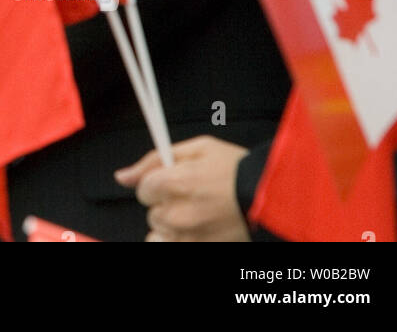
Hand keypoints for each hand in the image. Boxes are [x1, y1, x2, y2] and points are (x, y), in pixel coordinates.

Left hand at [114, 136, 251, 241]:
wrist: (275, 196)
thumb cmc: (237, 169)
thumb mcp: (198, 148)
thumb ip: (153, 161)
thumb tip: (121, 176)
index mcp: (175, 183)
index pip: (143, 189)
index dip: (157, 182)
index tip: (175, 181)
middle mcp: (178, 213)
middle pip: (152, 213)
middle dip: (167, 203)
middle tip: (193, 196)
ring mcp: (190, 236)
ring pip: (162, 232)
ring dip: (174, 223)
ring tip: (199, 213)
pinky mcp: (202, 248)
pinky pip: (174, 246)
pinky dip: (181, 238)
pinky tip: (198, 227)